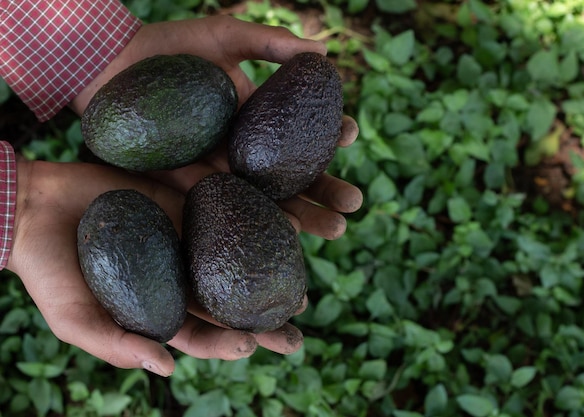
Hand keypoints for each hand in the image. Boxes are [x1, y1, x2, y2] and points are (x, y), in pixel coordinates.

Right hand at [6, 160, 304, 376]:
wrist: (35, 208)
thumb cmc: (49, 271)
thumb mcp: (74, 318)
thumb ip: (117, 345)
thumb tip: (167, 368)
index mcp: (158, 310)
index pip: (201, 335)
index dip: (225, 343)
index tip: (251, 346)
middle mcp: (179, 277)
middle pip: (228, 303)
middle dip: (262, 320)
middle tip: (296, 332)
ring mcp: (185, 241)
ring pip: (236, 261)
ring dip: (268, 273)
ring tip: (300, 284)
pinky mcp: (185, 205)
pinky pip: (225, 215)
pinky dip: (252, 223)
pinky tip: (283, 227)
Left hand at [71, 15, 363, 238]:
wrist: (111, 66)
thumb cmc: (170, 48)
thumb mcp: (225, 38)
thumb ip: (271, 44)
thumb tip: (324, 52)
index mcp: (255, 119)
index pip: (301, 133)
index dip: (329, 136)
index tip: (350, 134)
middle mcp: (242, 151)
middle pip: (292, 177)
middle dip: (326, 191)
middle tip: (355, 204)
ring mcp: (218, 172)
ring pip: (268, 201)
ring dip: (304, 217)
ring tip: (336, 230)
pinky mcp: (190, 188)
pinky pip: (227, 208)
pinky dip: (257, 221)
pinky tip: (285, 233)